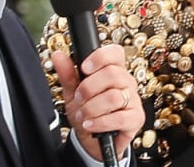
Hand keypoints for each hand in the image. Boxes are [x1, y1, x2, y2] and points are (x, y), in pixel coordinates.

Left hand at [52, 43, 144, 160]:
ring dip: (92, 108)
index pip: (115, 52)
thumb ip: (67, 73)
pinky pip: (120, 118)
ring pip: (114, 97)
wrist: (91, 141)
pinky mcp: (136, 118)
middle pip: (112, 74)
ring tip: (83, 114)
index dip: (100, 57)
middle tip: (79, 98)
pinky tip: (90, 124)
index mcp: (114, 69)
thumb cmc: (85, 111)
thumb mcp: (72, 92)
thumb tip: (58, 55)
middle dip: (89, 88)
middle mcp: (126, 81)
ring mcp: (133, 99)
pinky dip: (100, 122)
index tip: (84, 68)